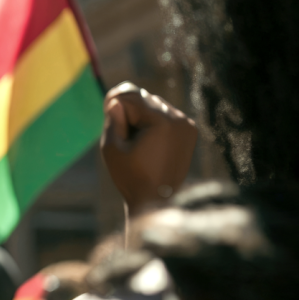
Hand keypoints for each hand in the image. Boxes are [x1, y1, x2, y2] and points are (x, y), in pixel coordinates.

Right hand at [100, 82, 197, 212]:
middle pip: (145, 99)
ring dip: (142, 116)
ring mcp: (187, 125)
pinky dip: (154, 123)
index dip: (115, 107)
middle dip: (130, 111)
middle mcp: (179, 119)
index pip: (131, 98)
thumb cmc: (132, 177)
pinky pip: (167, 116)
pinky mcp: (190, 132)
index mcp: (162, 122)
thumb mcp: (113, 148)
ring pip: (156, 106)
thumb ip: (113, 121)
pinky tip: (148, 141)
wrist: (158, 200)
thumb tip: (115, 102)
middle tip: (121, 132)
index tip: (108, 116)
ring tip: (135, 140)